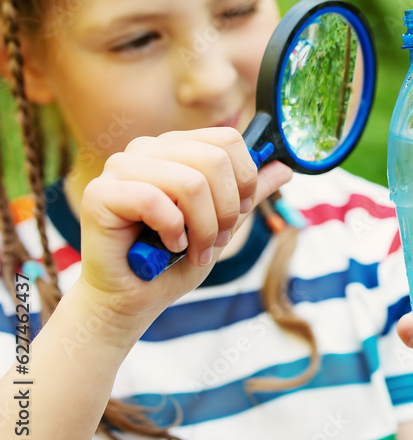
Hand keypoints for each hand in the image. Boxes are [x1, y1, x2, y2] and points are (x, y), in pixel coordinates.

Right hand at [76, 127, 291, 337]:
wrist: (134, 299)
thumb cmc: (173, 260)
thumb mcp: (223, 223)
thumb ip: (249, 194)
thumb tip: (284, 167)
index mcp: (175, 148)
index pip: (228, 140)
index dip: (245, 180)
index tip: (236, 213)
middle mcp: (146, 149)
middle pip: (214, 160)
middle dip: (226, 210)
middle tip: (215, 240)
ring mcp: (120, 167)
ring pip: (190, 182)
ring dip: (203, 228)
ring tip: (194, 249)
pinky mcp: (101, 194)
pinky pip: (155, 201)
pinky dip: (173, 232)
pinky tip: (168, 246)